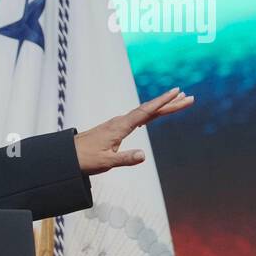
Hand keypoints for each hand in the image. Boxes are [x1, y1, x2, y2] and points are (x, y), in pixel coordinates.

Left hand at [74, 87, 193, 175]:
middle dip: (169, 103)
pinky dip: (150, 113)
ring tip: (178, 101)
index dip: (163, 102)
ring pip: (144, 112)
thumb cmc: (84, 159)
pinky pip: (137, 118)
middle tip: (189, 98)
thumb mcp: (105, 163)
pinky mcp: (115, 129)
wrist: (66, 156)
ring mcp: (117, 124)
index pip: (146, 112)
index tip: (178, 93)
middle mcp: (120, 122)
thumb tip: (143, 156)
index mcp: (120, 127)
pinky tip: (153, 114)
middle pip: (149, 109)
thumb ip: (124, 159)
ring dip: (161, 107)